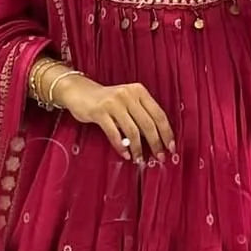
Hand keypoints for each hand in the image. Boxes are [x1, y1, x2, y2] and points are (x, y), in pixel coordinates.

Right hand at [57, 74, 175, 163]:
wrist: (80, 91)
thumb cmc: (107, 100)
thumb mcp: (127, 101)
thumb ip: (141, 114)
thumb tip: (156, 139)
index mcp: (139, 91)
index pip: (159, 114)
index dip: (167, 133)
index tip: (170, 147)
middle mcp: (128, 95)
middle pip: (148, 124)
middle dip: (156, 143)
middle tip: (159, 157)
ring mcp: (114, 103)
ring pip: (132, 131)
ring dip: (138, 148)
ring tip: (140, 159)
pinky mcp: (100, 112)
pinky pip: (114, 134)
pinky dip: (121, 147)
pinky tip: (125, 154)